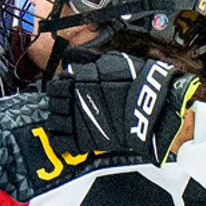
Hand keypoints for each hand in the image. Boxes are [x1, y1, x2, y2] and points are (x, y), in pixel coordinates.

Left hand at [44, 52, 198, 164]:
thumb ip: (92, 65)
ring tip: (67, 120)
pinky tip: (68, 136)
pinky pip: (61, 143)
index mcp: (78, 80)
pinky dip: (61, 140)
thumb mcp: (113, 63)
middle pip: (52, 103)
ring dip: (57, 120)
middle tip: (67, 105)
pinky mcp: (84, 140)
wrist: (153, 107)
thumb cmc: (138, 82)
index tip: (66, 89)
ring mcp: (77, 121)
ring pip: (53, 122)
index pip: (56, 84)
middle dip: (58, 103)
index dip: (60, 87)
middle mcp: (74, 100)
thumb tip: (77, 65)